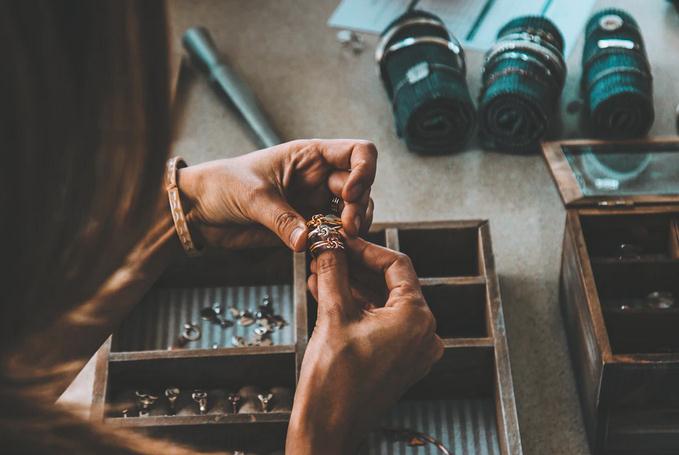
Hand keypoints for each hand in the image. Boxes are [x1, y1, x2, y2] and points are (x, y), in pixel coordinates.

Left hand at [176, 139, 375, 250]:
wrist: (200, 210)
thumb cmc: (222, 186)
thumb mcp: (252, 197)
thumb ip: (281, 219)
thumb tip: (306, 241)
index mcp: (310, 156)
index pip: (357, 153)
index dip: (364, 171)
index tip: (350, 193)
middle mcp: (319, 177)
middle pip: (361, 186)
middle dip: (359, 206)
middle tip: (346, 228)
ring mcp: (316, 202)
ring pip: (354, 211)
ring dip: (355, 225)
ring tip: (341, 239)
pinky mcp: (308, 226)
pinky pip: (335, 233)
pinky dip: (341, 242)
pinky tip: (332, 249)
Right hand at [286, 237, 443, 453]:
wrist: (327, 430)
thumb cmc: (333, 381)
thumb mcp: (333, 316)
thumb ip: (333, 272)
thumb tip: (328, 244)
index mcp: (416, 319)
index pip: (396, 266)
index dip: (365, 248)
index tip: (340, 240)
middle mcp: (423, 334)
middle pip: (390, 284)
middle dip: (355, 268)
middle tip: (326, 254)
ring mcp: (413, 351)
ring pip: (383, 304)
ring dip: (352, 287)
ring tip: (319, 273)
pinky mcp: (400, 362)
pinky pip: (381, 324)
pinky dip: (357, 309)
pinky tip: (327, 294)